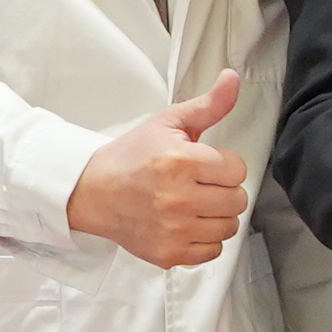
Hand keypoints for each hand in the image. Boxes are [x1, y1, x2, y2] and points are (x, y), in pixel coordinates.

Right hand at [67, 67, 255, 268]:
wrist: (93, 191)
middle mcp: (179, 198)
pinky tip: (188, 224)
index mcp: (181, 161)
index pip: (237, 169)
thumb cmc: (133, 155)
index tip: (204, 165)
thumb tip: (233, 78)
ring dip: (217, 216)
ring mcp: (173, 229)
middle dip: (223, 190)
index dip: (224, 165)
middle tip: (200, 185)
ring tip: (195, 204)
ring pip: (228, 227)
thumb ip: (208, 105)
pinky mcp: (168, 253)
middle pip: (237, 200)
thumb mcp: (168, 122)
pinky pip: (212, 251)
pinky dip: (205, 239)